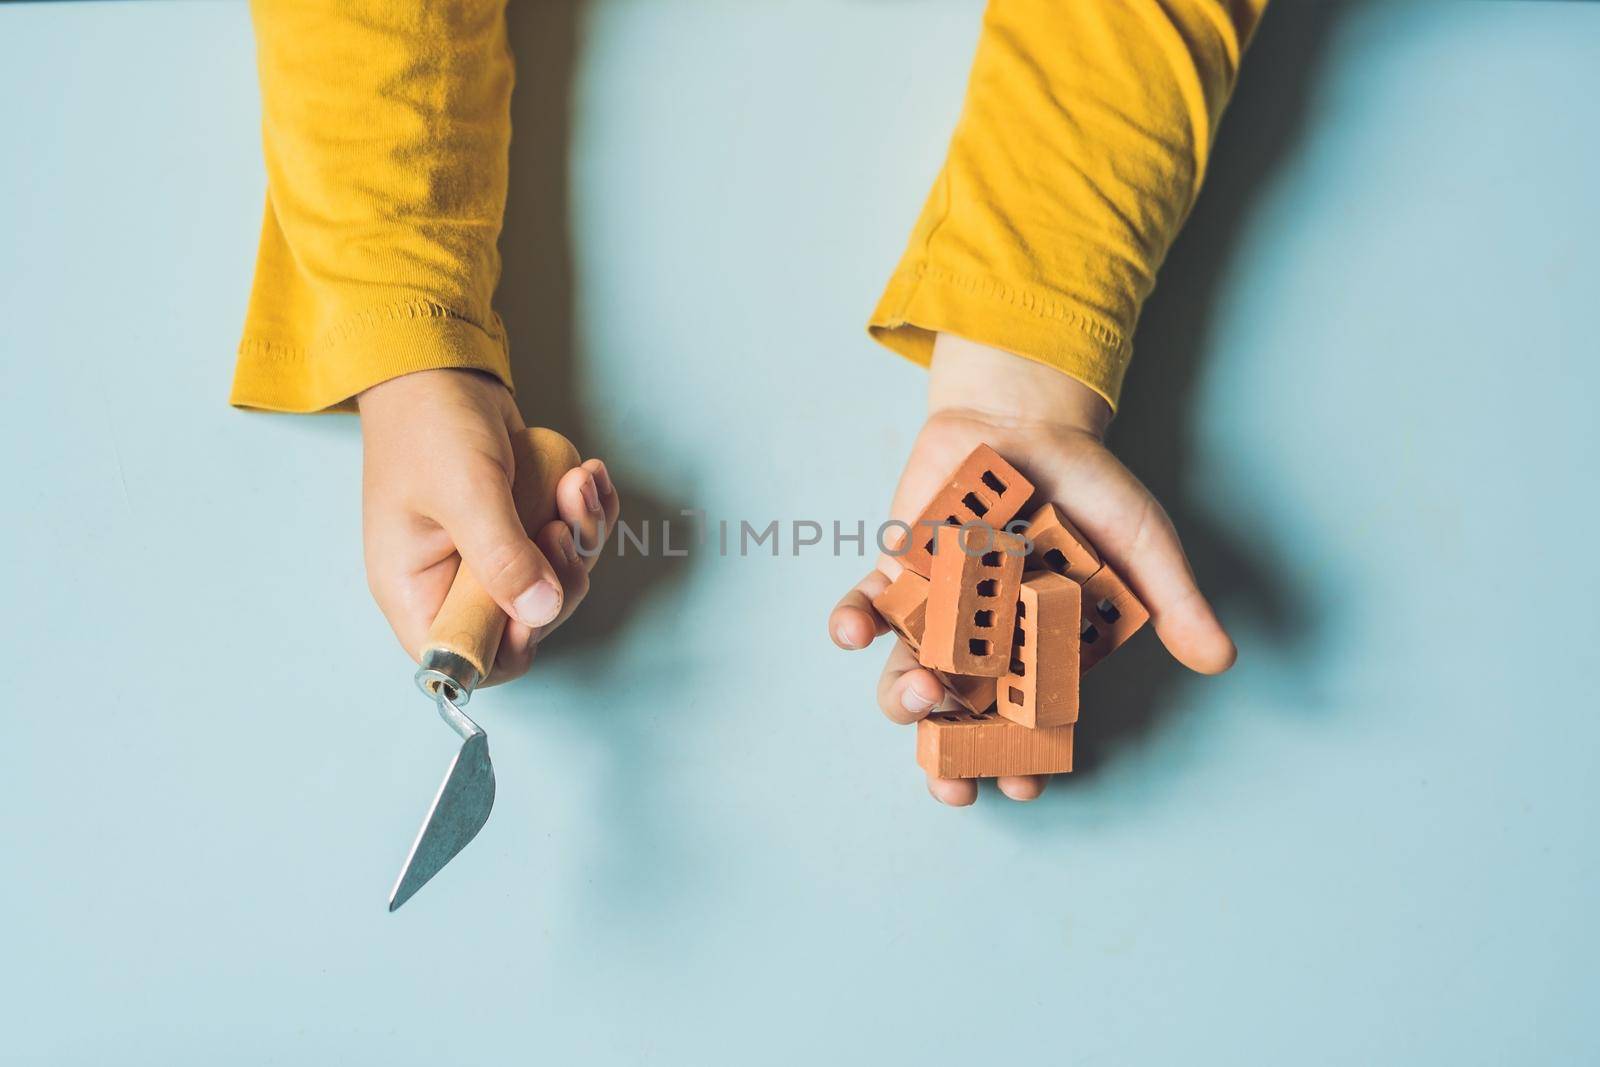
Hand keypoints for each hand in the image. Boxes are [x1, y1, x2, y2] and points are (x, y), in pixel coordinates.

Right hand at [358, 368, 619, 683]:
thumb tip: (542, 611)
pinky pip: (569, 541)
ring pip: (557, 579)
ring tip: (579, 484)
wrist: (441, 368)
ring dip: (581, 534)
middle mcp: (452, 583)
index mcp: (416, 589)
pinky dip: (588, 513)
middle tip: (563, 525)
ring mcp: (491, 557)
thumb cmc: (429, 425)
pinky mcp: (522, 528)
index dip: (509, 647)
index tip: (540, 605)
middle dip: (560, 575)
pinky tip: (588, 477)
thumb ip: (502, 556)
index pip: (464, 657)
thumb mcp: (465, 491)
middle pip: (525, 624)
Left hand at [829, 334, 1233, 804]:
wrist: (1029, 421)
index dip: (1024, 763)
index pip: (1031, 725)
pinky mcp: (899, 573)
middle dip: (949, 759)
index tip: (1024, 788)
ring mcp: (938, 614)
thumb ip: (1174, 601)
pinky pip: (869, 608)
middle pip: (962, 719)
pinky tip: (853, 631)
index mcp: (1044, 655)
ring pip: (908, 673)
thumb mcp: (1143, 543)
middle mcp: (986, 646)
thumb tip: (1220, 659)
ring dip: (903, 697)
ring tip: (918, 695)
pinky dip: (854, 621)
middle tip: (952, 784)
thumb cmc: (1091, 490)